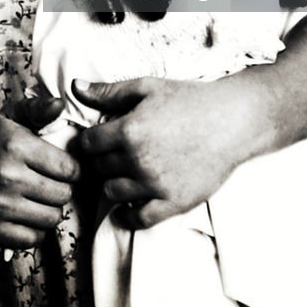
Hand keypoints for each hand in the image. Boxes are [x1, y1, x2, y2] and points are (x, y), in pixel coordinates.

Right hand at [0, 100, 78, 249]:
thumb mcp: (13, 116)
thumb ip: (38, 109)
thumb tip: (60, 104)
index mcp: (17, 147)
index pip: (69, 168)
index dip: (73, 169)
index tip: (66, 168)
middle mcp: (8, 177)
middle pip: (63, 195)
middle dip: (63, 188)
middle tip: (53, 183)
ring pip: (52, 218)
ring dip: (51, 209)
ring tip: (41, 198)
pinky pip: (33, 239)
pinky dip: (36, 229)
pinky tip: (28, 214)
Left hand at [73, 75, 259, 229]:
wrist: (231, 121)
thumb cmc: (189, 99)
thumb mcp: (147, 87)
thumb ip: (108, 91)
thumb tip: (75, 87)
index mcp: (129, 130)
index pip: (87, 144)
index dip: (89, 140)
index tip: (98, 138)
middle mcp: (137, 160)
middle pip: (98, 168)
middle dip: (102, 159)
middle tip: (114, 152)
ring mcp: (154, 184)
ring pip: (112, 192)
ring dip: (114, 182)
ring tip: (126, 171)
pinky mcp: (172, 203)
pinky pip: (137, 219)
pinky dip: (128, 213)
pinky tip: (131, 201)